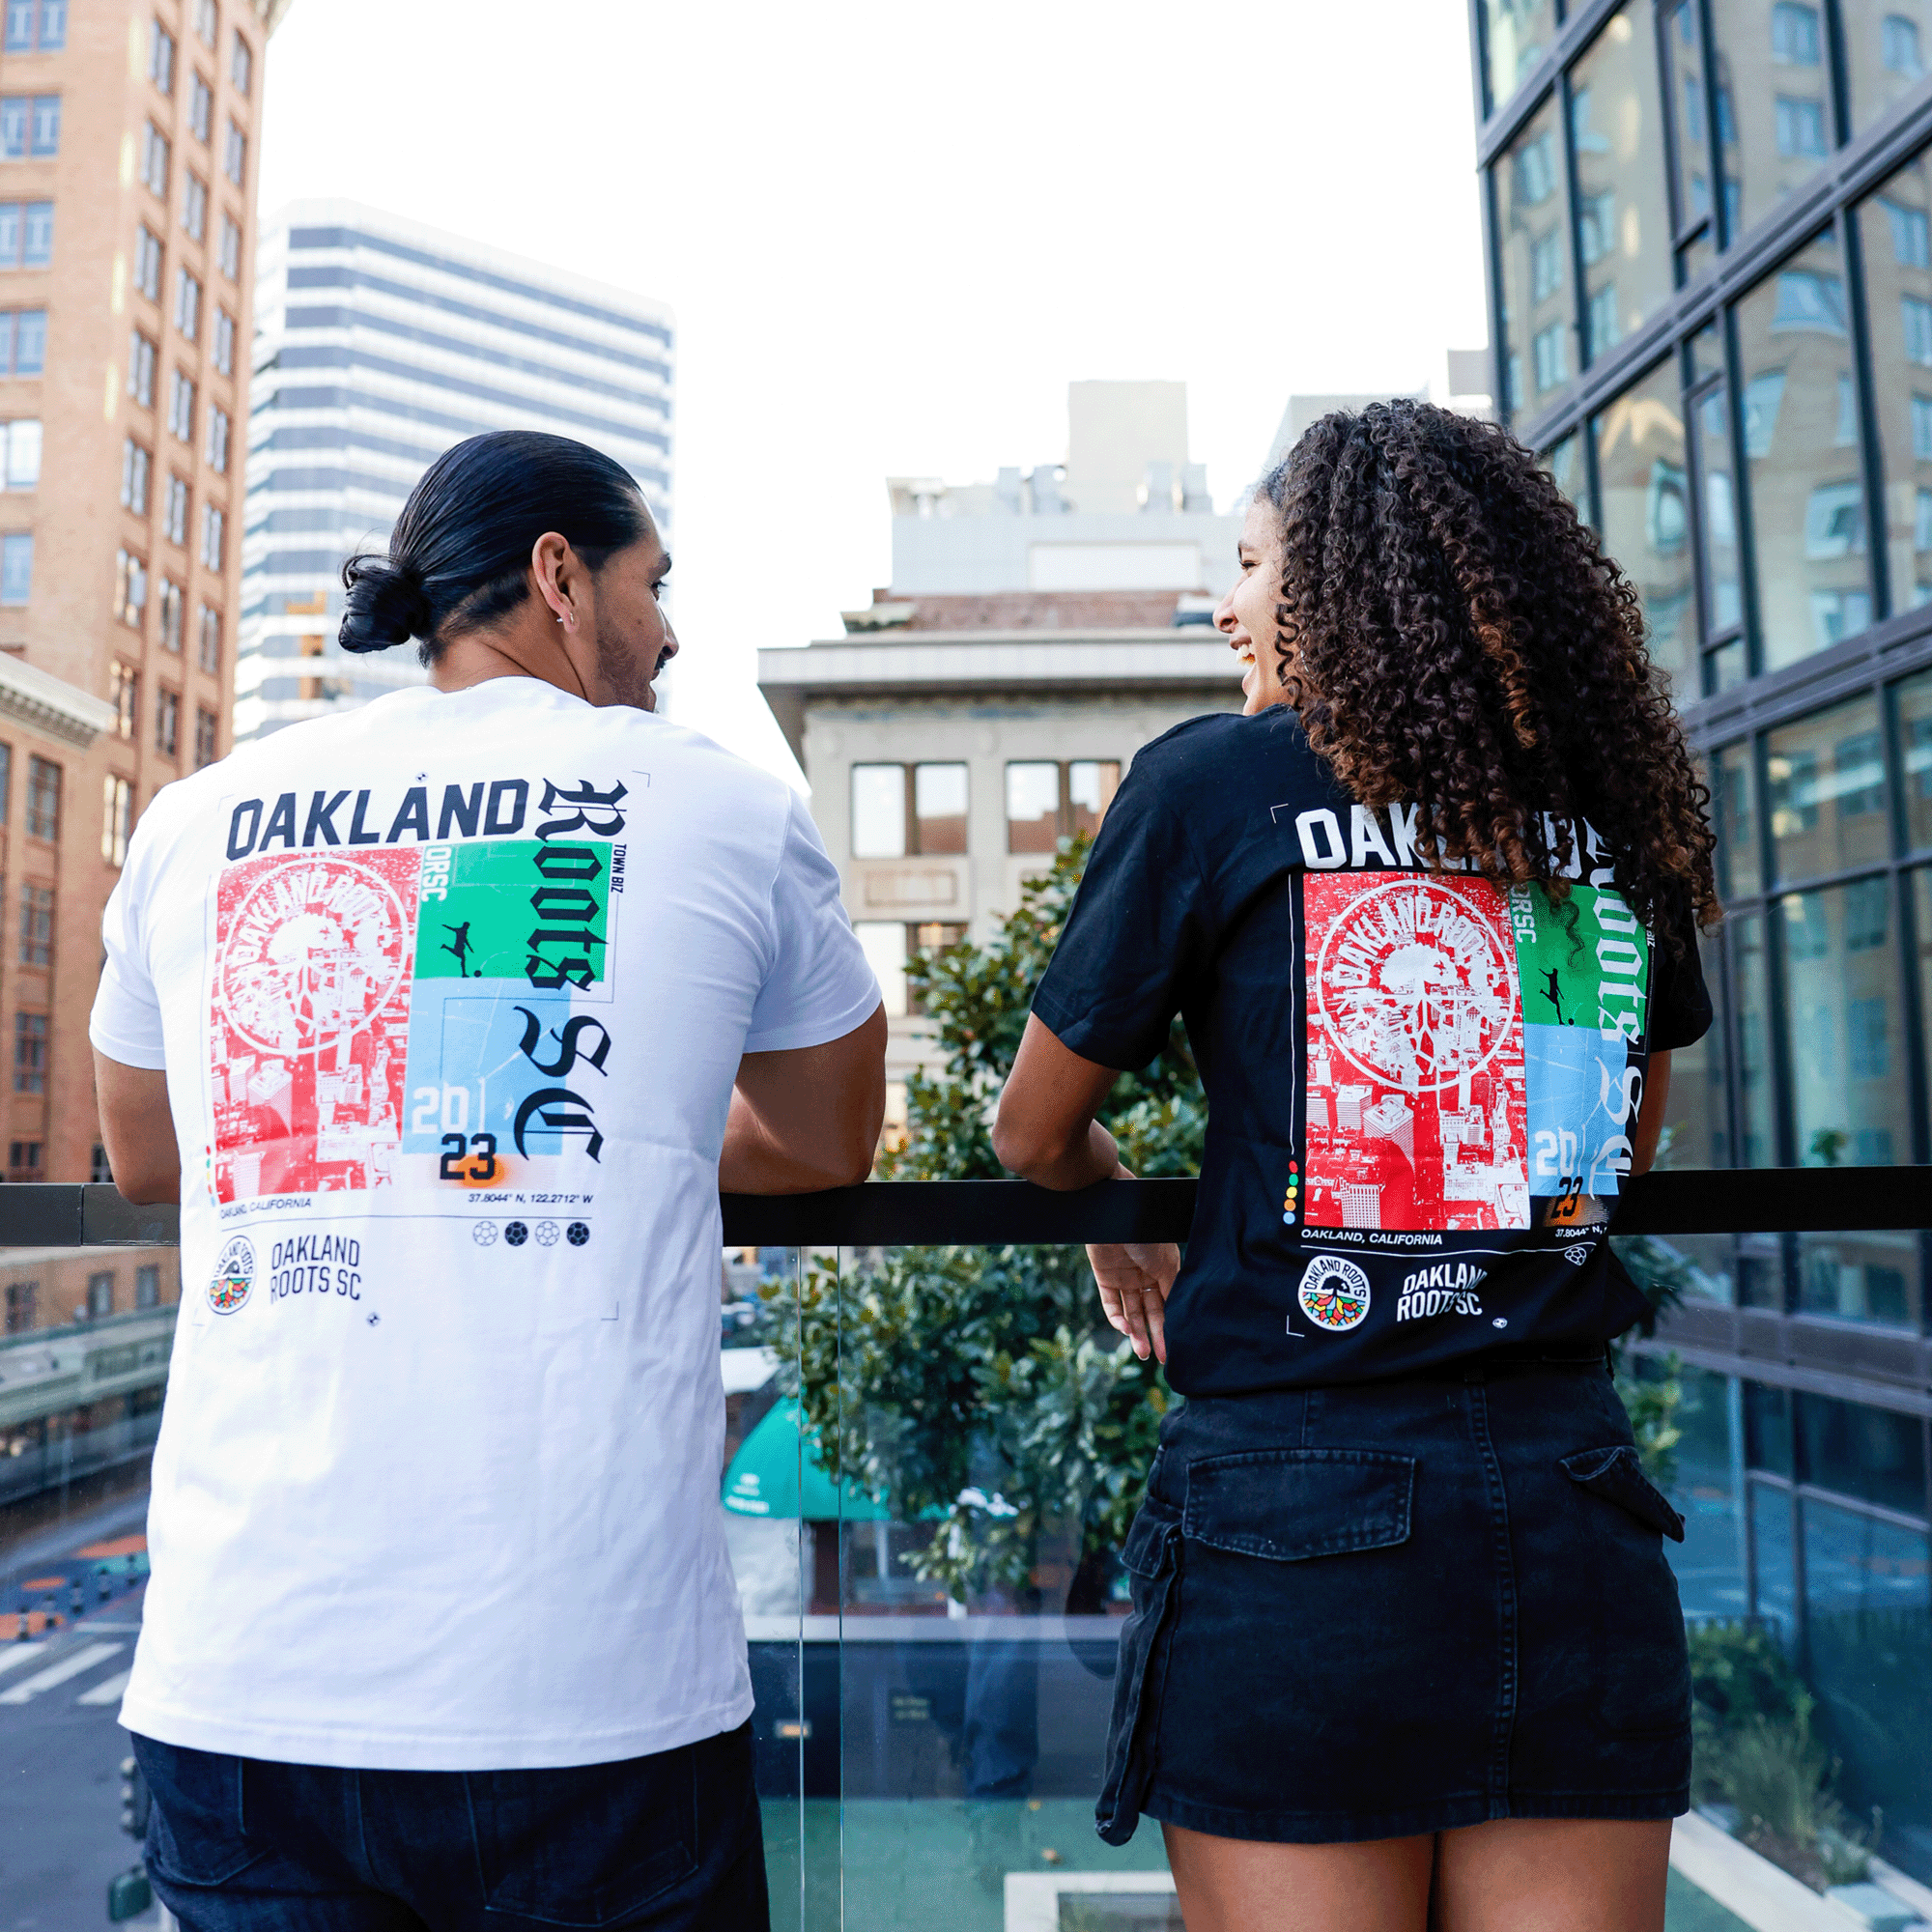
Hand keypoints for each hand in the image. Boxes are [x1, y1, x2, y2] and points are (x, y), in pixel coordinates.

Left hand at [1086, 1242, 1178, 1365]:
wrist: (1116, 1212)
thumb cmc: (1146, 1233)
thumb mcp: (1166, 1264)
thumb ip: (1171, 1289)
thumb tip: (1178, 1318)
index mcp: (1164, 1271)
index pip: (1168, 1304)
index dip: (1170, 1326)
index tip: (1174, 1349)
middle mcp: (1145, 1276)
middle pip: (1150, 1312)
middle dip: (1155, 1335)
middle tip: (1159, 1359)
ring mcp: (1125, 1277)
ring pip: (1131, 1312)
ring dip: (1136, 1333)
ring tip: (1142, 1352)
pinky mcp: (1104, 1276)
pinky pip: (1111, 1303)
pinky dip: (1117, 1318)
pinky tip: (1125, 1329)